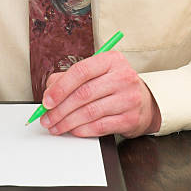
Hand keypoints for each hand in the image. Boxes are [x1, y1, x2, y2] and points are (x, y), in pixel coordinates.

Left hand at [39, 51, 160, 137]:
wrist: (144, 103)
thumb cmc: (114, 86)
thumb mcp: (95, 74)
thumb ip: (69, 78)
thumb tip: (49, 93)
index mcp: (111, 60)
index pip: (81, 71)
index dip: (60, 88)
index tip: (47, 101)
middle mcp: (123, 77)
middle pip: (83, 94)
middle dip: (59, 109)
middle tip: (47, 118)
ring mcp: (129, 98)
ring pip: (89, 112)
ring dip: (67, 123)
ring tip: (56, 126)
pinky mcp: (130, 118)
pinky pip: (100, 126)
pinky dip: (82, 130)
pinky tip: (73, 130)